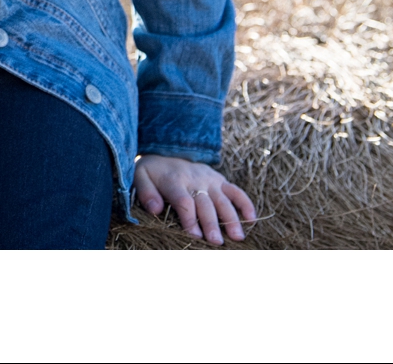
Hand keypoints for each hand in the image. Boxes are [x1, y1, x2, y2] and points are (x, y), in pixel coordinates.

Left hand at [133, 154, 255, 244]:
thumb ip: (146, 193)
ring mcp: (210, 180)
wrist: (166, 150)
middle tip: (216, 242)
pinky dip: (245, 203)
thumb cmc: (153, 172)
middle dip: (211, 223)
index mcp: (174, 180)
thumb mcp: (140, 177)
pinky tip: (252, 219)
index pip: (184, 201)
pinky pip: (235, 191)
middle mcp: (195, 180)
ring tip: (237, 237)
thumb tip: (155, 210)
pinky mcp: (220, 180)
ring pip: (223, 199)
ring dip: (231, 218)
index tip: (194, 235)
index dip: (189, 219)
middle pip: (205, 204)